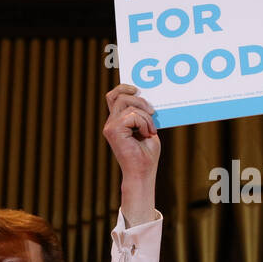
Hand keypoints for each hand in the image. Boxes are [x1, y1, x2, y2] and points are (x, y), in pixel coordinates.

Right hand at [102, 84, 159, 224]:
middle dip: (139, 99)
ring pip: (127, 104)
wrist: (143, 172)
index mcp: (117, 121)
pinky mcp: (113, 130)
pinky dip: (144, 123)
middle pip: (119, 95)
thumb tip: (146, 98)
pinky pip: (132, 115)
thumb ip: (143, 114)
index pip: (114, 96)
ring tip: (149, 130)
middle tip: (152, 111)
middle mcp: (110, 123)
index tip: (137, 89)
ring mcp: (110, 127)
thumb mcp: (147, 128)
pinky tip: (146, 134)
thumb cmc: (146, 154)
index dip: (123, 88)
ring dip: (145, 115)